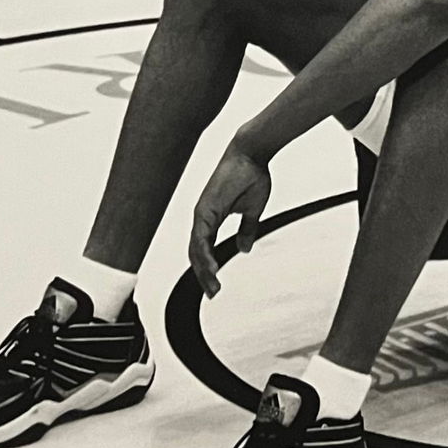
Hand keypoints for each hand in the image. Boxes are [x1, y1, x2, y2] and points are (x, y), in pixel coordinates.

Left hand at [189, 142, 272, 296]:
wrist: (251, 154)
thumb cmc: (251, 176)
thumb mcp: (251, 211)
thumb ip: (246, 230)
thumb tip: (244, 248)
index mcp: (211, 218)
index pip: (205, 249)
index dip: (208, 268)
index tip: (216, 286)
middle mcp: (203, 217)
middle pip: (197, 253)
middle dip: (204, 275)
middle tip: (213, 293)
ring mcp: (201, 212)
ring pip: (196, 248)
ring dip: (203, 269)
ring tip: (212, 286)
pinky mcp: (204, 208)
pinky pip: (200, 236)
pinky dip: (204, 253)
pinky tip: (211, 267)